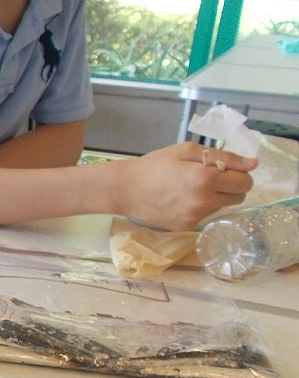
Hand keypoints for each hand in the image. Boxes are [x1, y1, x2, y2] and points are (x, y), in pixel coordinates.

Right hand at [118, 143, 256, 229]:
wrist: (124, 190)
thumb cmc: (154, 165)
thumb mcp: (186, 151)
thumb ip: (223, 156)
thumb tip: (253, 164)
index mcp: (206, 178)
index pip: (245, 180)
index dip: (237, 172)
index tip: (223, 168)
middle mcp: (204, 200)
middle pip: (240, 196)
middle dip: (231, 185)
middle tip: (210, 178)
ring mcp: (196, 216)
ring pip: (224, 206)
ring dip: (216, 196)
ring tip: (192, 188)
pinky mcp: (187, 226)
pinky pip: (206, 215)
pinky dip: (200, 206)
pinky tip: (181, 199)